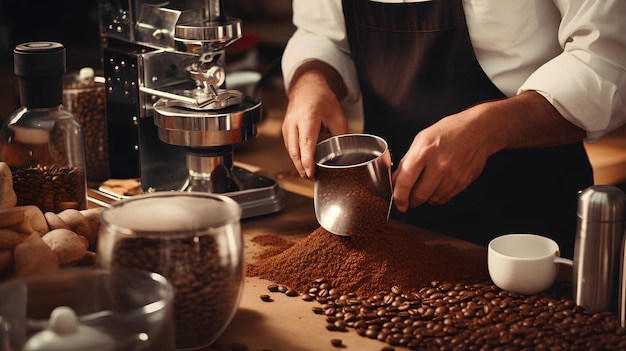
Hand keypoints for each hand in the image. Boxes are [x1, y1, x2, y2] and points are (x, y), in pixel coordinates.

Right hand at [282, 61, 348, 178]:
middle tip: (312, 179)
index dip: (307, 160)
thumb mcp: (336, 114)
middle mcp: (294, 123)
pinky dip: (296, 157)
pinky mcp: (285, 130)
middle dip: (302, 167)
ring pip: (291, 151)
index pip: (306, 142)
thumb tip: (348, 151)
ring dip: (298, 164)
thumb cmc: (320, 97)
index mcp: (307, 117)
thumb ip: (341, 133)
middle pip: (295, 151)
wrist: (307, 86)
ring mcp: (287, 127)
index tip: (310, 172)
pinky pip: (289, 147)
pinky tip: (304, 163)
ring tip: (309, 174)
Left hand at [392, 109, 493, 211]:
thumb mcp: (422, 139)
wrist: (479, 130)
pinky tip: (437, 186)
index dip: (399, 196)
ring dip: (425, 198)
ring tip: (426, 187)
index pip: (405, 181)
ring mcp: (453, 175)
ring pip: (432, 199)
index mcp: (424, 151)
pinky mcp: (463, 182)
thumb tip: (395, 180)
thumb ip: (407, 161)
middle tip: (408, 200)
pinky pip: (445, 198)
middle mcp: (439, 164)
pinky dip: (438, 196)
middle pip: (419, 195)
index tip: (398, 202)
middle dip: (411, 201)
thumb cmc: (450, 131)